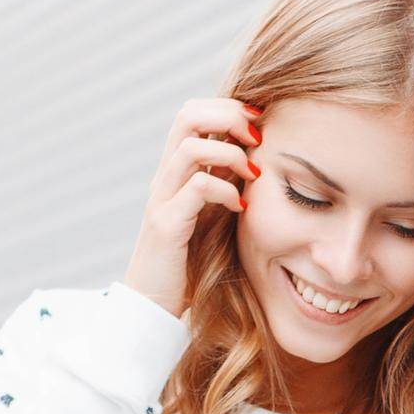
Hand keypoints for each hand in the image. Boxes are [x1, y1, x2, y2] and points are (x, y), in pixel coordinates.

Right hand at [123, 96, 261, 319]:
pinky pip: (196, 188)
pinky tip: (241, 208)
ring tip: (253, 174)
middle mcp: (165, 178)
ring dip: (231, 153)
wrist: (154, 306)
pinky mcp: (167, 226)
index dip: (227, 107)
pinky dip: (225, 190)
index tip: (259, 124)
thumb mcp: (210, 216)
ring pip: (191, 147)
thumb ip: (225, 186)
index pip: (193, 114)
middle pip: (188, 116)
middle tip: (258, 137)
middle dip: (228, 116)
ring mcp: (162, 199)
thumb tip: (257, 162)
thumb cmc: (189, 264)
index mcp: (175, 171)